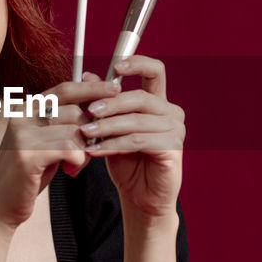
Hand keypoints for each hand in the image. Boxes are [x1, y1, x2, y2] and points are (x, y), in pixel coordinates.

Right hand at [0, 75, 120, 229]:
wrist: (0, 205)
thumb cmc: (29, 173)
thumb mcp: (47, 141)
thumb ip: (65, 120)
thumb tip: (94, 93)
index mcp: (26, 108)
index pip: (65, 89)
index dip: (92, 87)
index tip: (115, 89)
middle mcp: (21, 115)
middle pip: (74, 111)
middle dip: (90, 132)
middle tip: (88, 151)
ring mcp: (21, 134)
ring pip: (74, 131)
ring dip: (83, 150)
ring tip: (75, 164)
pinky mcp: (26, 154)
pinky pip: (68, 147)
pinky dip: (77, 159)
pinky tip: (70, 169)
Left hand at [79, 56, 184, 219]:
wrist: (140, 197)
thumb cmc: (127, 162)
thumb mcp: (110, 129)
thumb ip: (102, 103)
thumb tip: (86, 75)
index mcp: (158, 102)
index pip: (155, 71)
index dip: (137, 64)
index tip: (115, 68)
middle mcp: (171, 113)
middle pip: (140, 97)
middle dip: (111, 103)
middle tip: (88, 112)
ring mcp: (175, 130)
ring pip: (136, 121)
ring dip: (108, 126)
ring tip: (85, 133)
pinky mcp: (172, 149)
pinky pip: (137, 141)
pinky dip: (113, 145)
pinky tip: (95, 150)